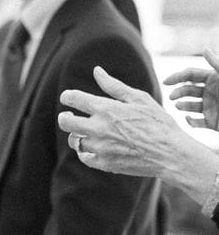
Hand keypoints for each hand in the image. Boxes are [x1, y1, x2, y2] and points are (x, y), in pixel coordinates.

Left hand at [58, 66, 189, 177]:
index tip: (68, 97)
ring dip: (77, 135)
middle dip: (65, 116)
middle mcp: (99, 128)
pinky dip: (86, 151)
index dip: (67, 96)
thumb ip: (114, 86)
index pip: (73, 98)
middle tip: (68, 115)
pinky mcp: (104, 163)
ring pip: (74, 140)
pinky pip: (85, 157)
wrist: (170, 153)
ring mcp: (100, 148)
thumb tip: (97, 71)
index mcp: (106, 109)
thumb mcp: (139, 99)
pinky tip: (94, 146)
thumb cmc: (158, 122)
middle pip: (66, 122)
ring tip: (86, 132)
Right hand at [166, 45, 218, 130]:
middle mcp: (210, 92)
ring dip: (182, 105)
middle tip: (171, 97)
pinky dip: (190, 121)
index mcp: (213, 79)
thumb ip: (216, 63)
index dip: (177, 77)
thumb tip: (205, 48)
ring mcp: (210, 107)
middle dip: (178, 92)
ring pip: (189, 106)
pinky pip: (196, 122)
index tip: (166, 82)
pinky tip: (189, 118)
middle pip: (188, 90)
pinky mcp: (211, 122)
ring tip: (178, 107)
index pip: (190, 75)